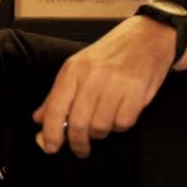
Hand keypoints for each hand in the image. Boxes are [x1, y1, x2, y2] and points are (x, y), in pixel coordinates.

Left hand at [33, 14, 178, 156]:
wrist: (147, 37)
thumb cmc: (110, 55)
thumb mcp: (78, 67)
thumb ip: (57, 95)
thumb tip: (39, 120)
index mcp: (73, 70)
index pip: (55, 109)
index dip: (51, 134)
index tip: (52, 148)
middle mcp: (92, 76)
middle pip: (77, 124)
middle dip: (77, 143)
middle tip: (80, 149)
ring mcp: (116, 84)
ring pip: (100, 127)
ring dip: (100, 133)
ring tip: (103, 124)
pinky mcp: (137, 92)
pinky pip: (123, 124)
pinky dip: (120, 126)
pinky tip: (119, 115)